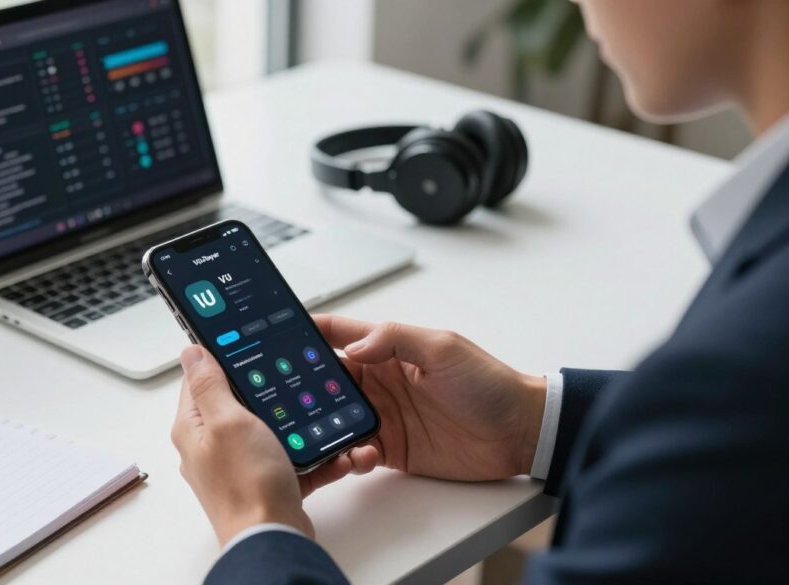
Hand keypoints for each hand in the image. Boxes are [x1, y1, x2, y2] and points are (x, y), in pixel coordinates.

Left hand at [171, 345, 311, 547]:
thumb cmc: (247, 485)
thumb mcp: (227, 420)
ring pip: (273, 431)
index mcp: (195, 427)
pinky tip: (336, 454)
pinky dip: (317, 458)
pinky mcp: (268, 483)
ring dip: (300, 425)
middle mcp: (213, 447)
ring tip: (321, 416)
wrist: (273, 539)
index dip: (222, 358)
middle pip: (240, 403)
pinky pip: (295, 460)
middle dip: (270, 391)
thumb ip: (210, 384)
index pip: (201, 380)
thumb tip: (191, 352)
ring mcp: (241, 466)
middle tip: (291, 377)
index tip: (245, 342)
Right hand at [300, 316, 546, 496]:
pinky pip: (355, 449)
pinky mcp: (391, 448)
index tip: (274, 332)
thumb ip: (395, 340)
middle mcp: (379, 381)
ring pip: (334, 415)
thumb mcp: (443, 349)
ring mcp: (383, 415)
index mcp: (388, 350)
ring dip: (319, 421)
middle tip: (278, 391)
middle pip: (326, 378)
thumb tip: (354, 346)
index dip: (306, 332)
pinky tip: (355, 454)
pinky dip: (347, 453)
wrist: (519, 432)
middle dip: (300, 383)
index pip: (338, 335)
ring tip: (307, 428)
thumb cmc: (488, 383)